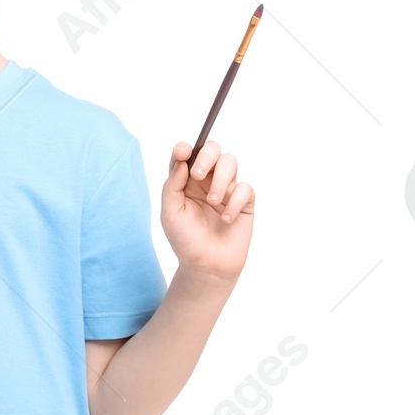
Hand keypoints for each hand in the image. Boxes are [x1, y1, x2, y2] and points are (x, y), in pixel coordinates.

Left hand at [162, 139, 254, 283]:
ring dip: (221, 179)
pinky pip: (244, 188)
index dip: (185, 149)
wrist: (207, 266)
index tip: (183, 152)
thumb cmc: (186, 240)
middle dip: (207, 156)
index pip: (186, 156)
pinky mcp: (243, 201)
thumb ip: (172, 186)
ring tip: (213, 202)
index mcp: (186, 182)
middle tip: (198, 174)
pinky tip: (225, 219)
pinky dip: (234, 202)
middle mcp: (206, 182)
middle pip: (212, 150)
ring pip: (230, 162)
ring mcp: (226, 189)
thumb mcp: (170, 214)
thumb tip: (181, 161)